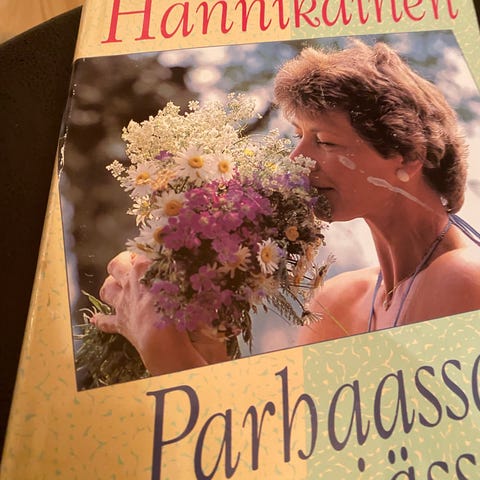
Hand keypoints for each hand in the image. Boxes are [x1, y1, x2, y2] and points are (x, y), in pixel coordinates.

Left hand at [91, 251, 214, 374]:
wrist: (161, 338)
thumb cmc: (175, 307)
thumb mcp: (182, 283)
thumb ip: (181, 269)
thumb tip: (186, 260)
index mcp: (144, 270)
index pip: (140, 255)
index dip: (145, 254)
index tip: (153, 256)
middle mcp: (130, 284)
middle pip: (116, 266)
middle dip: (121, 262)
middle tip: (128, 262)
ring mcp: (122, 304)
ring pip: (107, 290)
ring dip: (109, 286)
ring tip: (113, 284)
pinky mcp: (121, 324)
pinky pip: (106, 322)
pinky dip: (101, 320)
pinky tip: (96, 319)